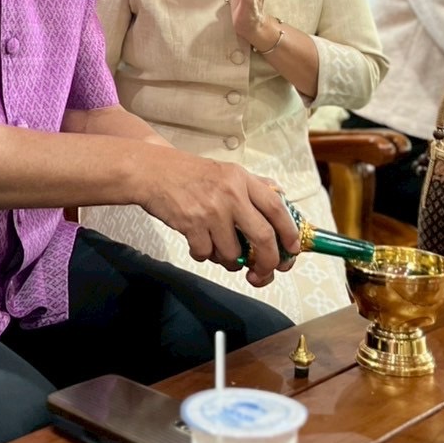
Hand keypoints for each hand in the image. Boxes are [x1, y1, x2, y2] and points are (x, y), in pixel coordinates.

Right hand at [135, 151, 299, 287]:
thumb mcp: (226, 171)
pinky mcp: (192, 224)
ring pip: (232, 253)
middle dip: (267, 262)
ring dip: (228, 260)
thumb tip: (280, 200)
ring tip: (218, 249)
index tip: (291, 251)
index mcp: (242, 179)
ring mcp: (211, 210)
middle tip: (263, 271)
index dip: (289, 233)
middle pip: (263, 238)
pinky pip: (206, 254)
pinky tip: (197, 241)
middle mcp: (231, 193)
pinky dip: (203, 254)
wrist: (152, 171)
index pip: (277, 208)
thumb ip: (253, 185)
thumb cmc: (188, 173)